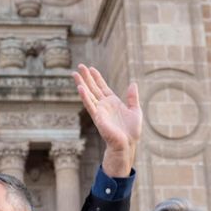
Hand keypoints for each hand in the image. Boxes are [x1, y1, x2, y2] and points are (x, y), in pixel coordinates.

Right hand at [74, 64, 141, 178]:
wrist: (127, 144)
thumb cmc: (131, 131)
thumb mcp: (135, 110)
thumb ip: (133, 97)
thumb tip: (133, 84)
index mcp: (113, 102)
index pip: (102, 87)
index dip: (97, 77)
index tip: (91, 68)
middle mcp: (104, 105)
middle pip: (93, 88)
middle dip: (86, 77)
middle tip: (80, 66)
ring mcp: (99, 111)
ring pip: (88, 94)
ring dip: (81, 84)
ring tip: (75, 74)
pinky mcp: (97, 117)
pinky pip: (90, 105)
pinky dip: (84, 96)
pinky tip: (80, 88)